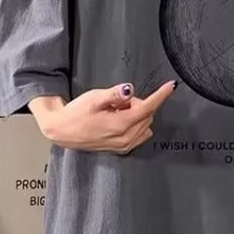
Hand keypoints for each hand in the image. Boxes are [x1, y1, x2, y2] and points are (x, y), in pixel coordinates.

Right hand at [35, 81, 176, 153]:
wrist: (62, 131)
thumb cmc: (76, 113)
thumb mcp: (94, 99)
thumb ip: (114, 95)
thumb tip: (129, 90)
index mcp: (120, 124)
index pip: (148, 108)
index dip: (161, 95)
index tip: (171, 85)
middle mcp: (126, 138)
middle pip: (146, 114)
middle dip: (137, 103)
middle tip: (117, 101)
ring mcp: (125, 145)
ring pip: (144, 123)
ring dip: (136, 114)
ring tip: (115, 111)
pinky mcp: (122, 148)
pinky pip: (140, 133)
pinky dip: (135, 123)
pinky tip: (118, 120)